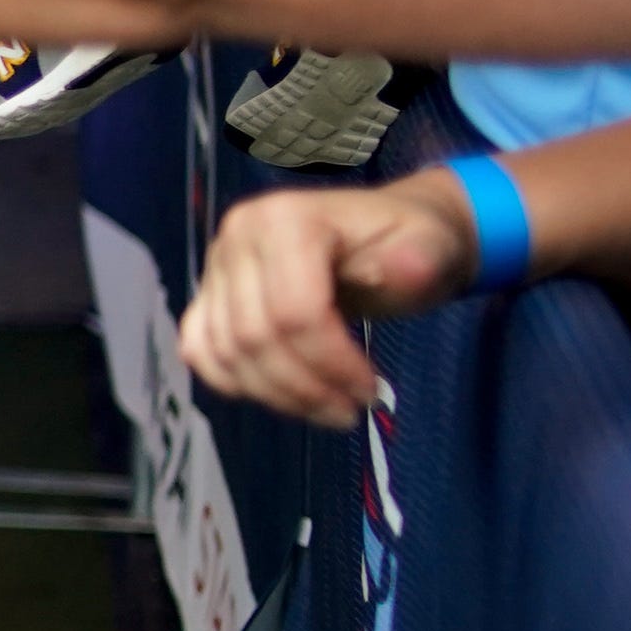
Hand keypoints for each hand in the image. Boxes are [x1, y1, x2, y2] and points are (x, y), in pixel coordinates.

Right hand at [176, 174, 478, 427]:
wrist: (386, 234)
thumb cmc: (408, 244)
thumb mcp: (429, 246)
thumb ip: (416, 259)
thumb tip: (400, 271)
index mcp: (286, 219)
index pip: (293, 310)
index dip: (330, 362)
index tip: (370, 391)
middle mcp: (237, 237)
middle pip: (255, 336)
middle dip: (303, 386)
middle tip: (349, 411)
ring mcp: (216, 266)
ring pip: (226, 351)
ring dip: (274, 394)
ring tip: (325, 408)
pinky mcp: (208, 293)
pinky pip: (201, 349)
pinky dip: (232, 381)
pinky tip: (277, 394)